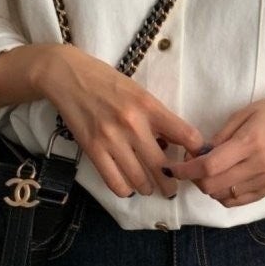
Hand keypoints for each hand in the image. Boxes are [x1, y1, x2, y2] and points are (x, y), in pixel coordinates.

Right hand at [41, 44, 206, 197]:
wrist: (68, 76)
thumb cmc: (107, 82)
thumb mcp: (139, 93)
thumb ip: (157, 116)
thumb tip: (174, 144)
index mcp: (149, 106)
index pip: (186, 135)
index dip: (196, 151)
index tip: (194, 159)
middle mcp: (133, 124)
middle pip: (163, 166)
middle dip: (171, 183)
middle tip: (172, 188)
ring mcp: (111, 139)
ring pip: (140, 179)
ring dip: (148, 188)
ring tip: (149, 188)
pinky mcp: (92, 149)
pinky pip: (115, 182)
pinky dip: (125, 190)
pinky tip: (128, 187)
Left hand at [166, 90, 264, 206]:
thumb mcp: (242, 115)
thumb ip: (219, 138)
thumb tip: (197, 156)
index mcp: (250, 143)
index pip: (209, 166)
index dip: (186, 170)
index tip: (172, 168)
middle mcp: (258, 166)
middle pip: (212, 186)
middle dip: (194, 179)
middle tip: (192, 165)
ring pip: (222, 196)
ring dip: (208, 186)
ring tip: (209, 170)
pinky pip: (235, 201)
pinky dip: (222, 194)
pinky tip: (222, 179)